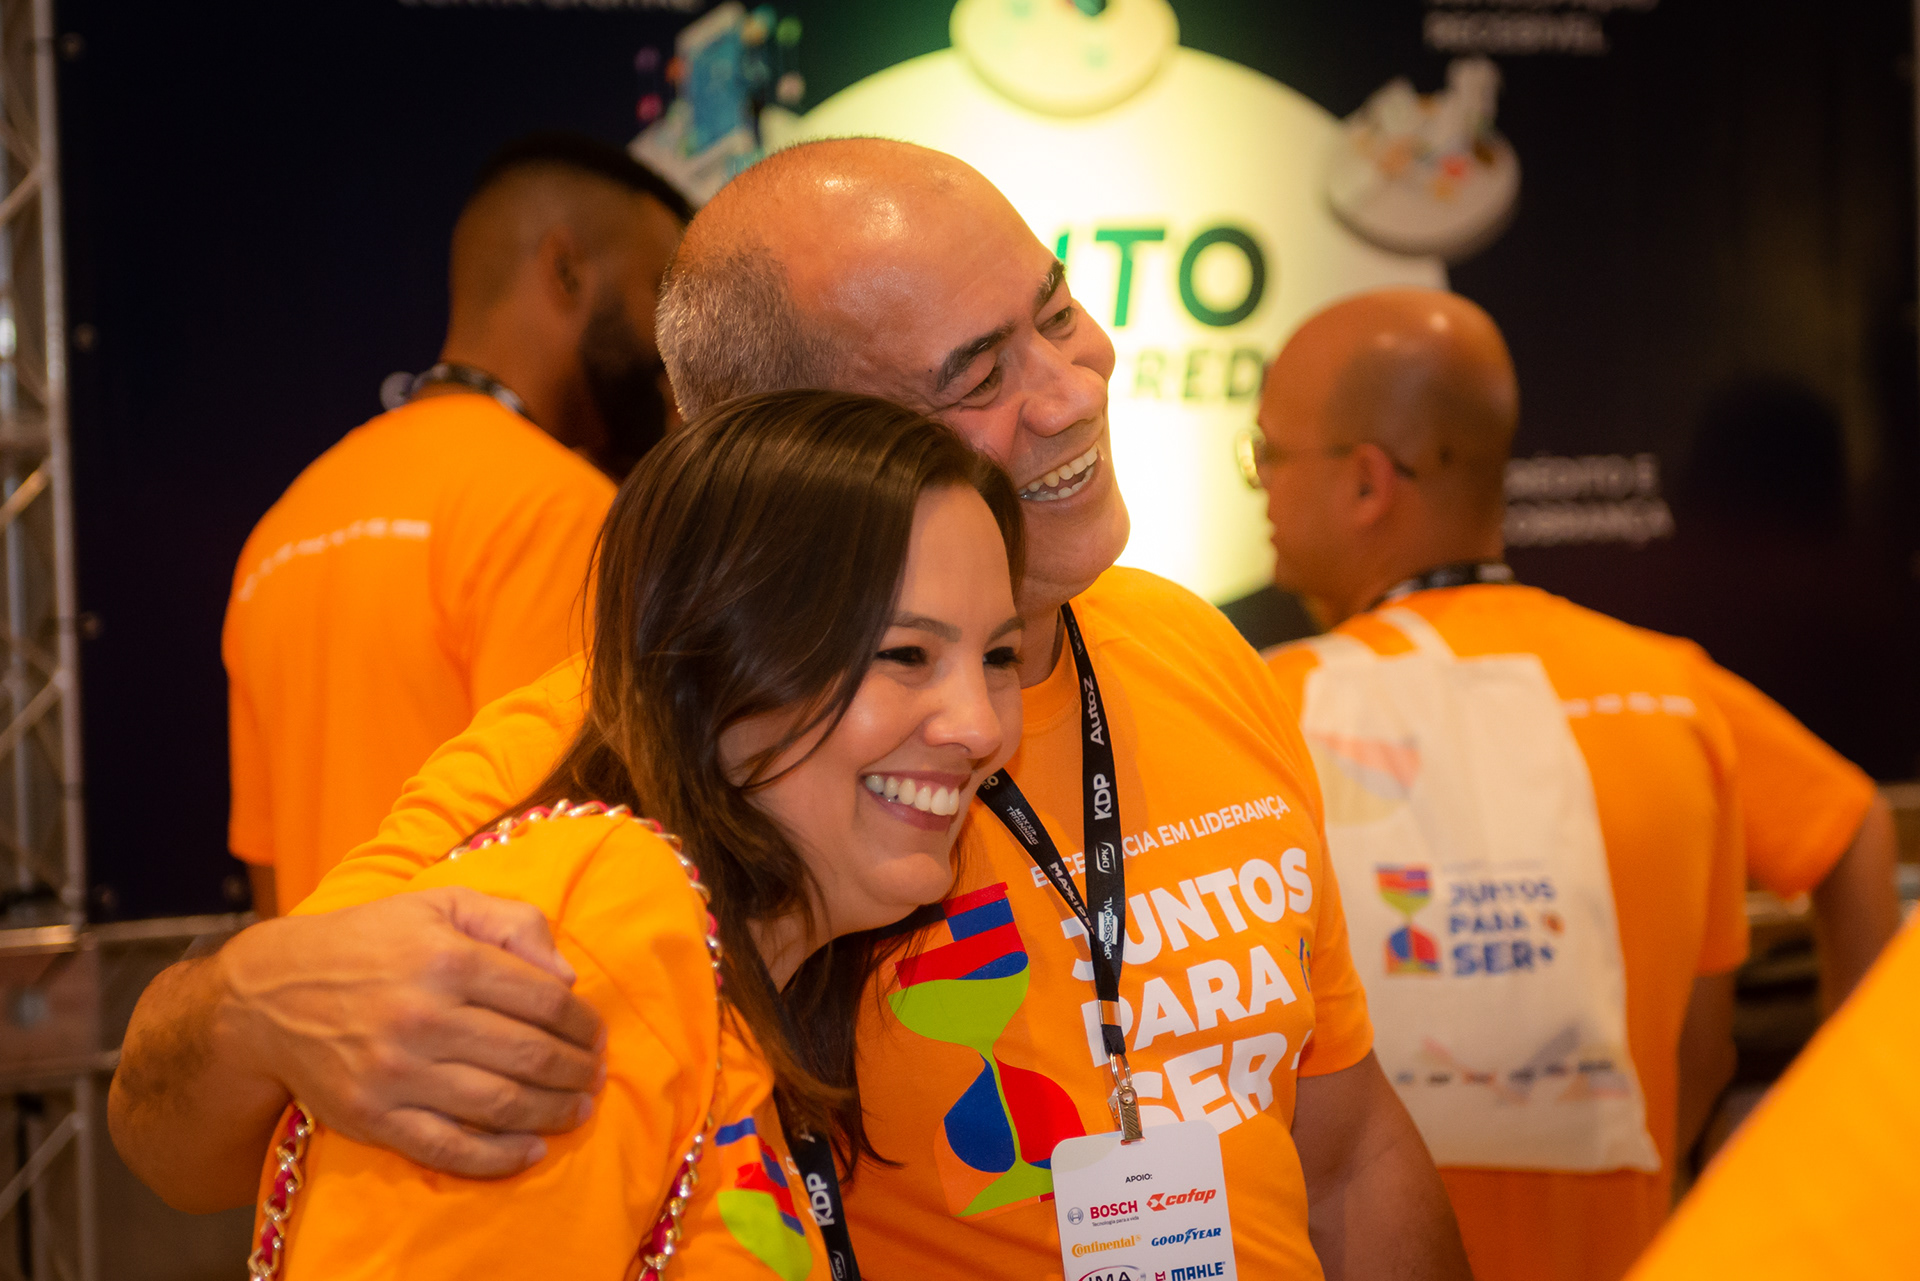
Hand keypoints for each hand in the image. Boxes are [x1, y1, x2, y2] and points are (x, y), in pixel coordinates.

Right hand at [219, 887, 605, 1177]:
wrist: (271, 994)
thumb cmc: (371, 942)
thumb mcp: (442, 904)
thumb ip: (513, 923)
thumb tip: (567, 976)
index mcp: (448, 959)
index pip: (544, 1000)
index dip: (582, 1023)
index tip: (596, 1035)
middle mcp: (424, 1017)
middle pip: (530, 1056)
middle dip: (577, 1071)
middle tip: (594, 1076)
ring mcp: (396, 1073)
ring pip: (500, 1104)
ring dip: (552, 1114)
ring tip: (576, 1110)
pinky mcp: (372, 1116)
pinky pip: (448, 1147)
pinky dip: (497, 1157)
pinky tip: (530, 1151)